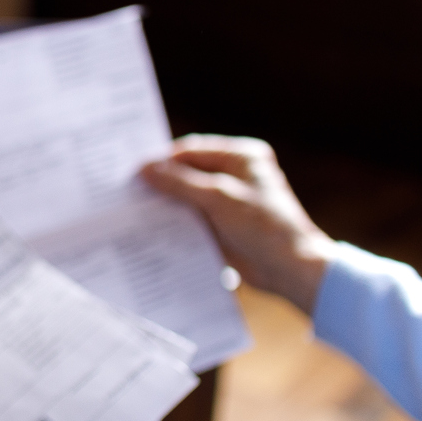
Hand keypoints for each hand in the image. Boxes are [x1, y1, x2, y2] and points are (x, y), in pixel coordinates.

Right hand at [142, 134, 334, 314]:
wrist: (291, 269)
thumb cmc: (264, 227)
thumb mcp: (218, 199)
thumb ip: (180, 182)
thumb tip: (146, 169)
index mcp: (242, 157)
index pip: (193, 150)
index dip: (164, 160)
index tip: (134, 171)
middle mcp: (236, 175)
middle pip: (189, 173)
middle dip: (163, 183)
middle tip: (130, 190)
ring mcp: (230, 201)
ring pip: (189, 197)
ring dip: (168, 204)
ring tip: (136, 210)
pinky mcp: (225, 226)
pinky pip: (194, 219)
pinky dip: (177, 222)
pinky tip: (154, 229)